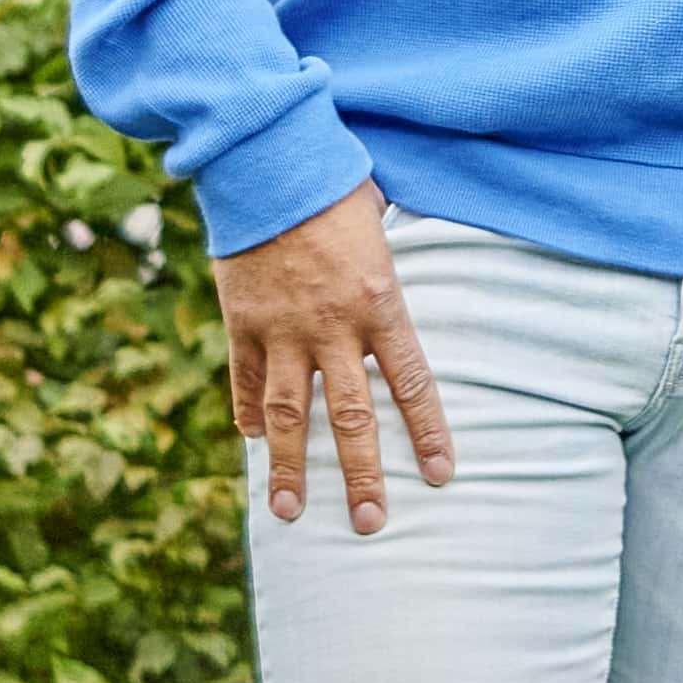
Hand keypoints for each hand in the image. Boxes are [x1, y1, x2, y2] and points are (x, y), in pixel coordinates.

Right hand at [217, 182, 454, 533]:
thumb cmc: (335, 184)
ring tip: (289, 511)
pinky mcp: (242, 321)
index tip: (440, 475)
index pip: (414, 384)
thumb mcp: (383, 227)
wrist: (267, 160)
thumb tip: (400, 297)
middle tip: (369, 523)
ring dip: (291, 467)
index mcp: (382, 303)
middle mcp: (334, 326)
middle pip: (354, 417)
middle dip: (362, 475)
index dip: (428, 433)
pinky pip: (247, 380)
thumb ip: (390, 275)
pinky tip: (255, 442)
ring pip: (291, 415)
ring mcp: (283, 328)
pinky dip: (250, 413)